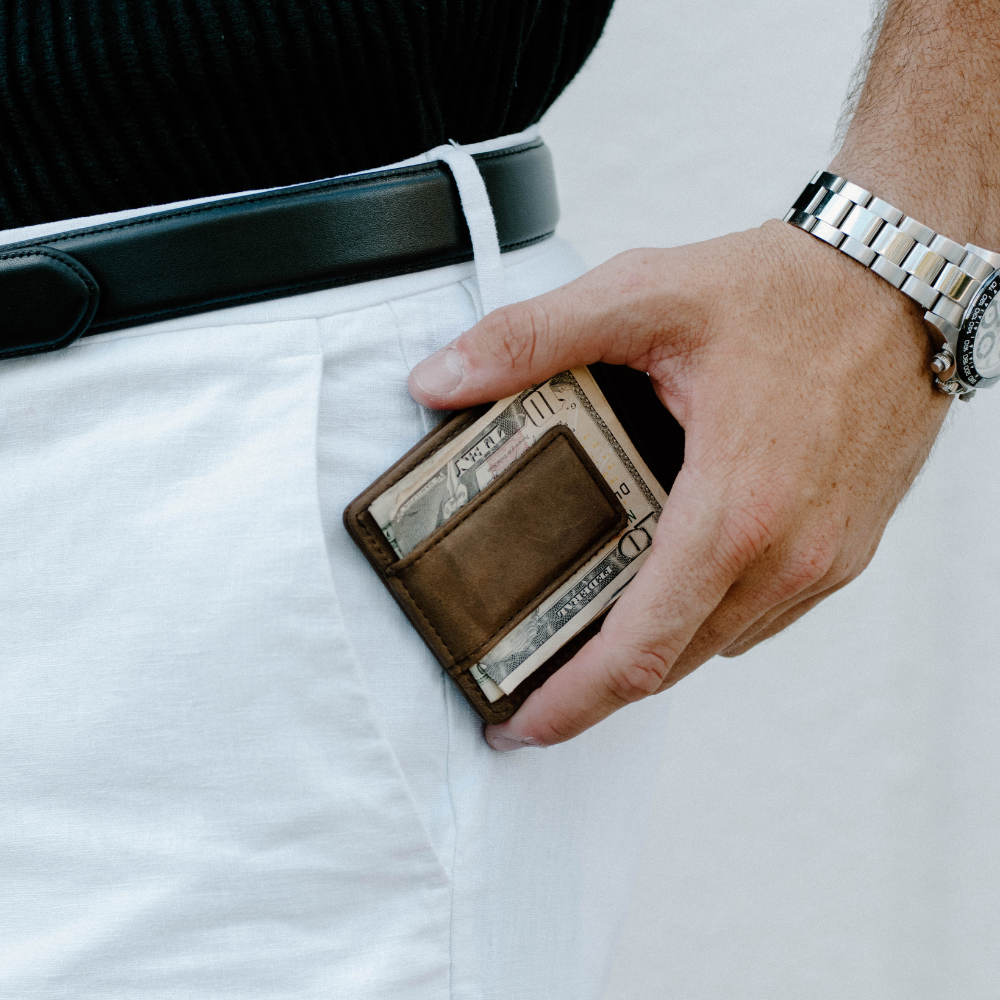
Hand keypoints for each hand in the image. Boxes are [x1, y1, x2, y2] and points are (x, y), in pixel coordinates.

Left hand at [409, 221, 950, 749]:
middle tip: (531, 681)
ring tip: (588, 628)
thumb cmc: (788, 290)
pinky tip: (668, 578)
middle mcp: (789, 553)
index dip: (572, 702)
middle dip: (596, 688)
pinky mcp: (845, 549)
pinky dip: (704, 616)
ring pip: (717, 643)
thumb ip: (529, 340)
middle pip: (673, 663)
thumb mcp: (642, 297)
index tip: (520, 725)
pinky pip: (760, 615)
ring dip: (652, 649)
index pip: (640, 647)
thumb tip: (440, 382)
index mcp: (734, 507)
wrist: (902, 278)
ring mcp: (825, 559)